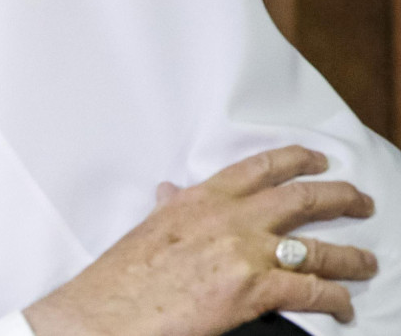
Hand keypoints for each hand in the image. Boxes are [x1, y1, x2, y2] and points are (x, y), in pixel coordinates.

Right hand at [22, 146, 376, 335]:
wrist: (105, 312)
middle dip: (341, 197)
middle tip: (360, 202)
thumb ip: (169, 209)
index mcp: (199, 200)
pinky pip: (312, 290)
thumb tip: (169, 193)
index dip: (297, 159)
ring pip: (318, 247)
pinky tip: (342, 305)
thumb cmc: (119, 280)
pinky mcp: (253, 290)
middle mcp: (229, 219)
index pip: (260, 168)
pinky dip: (335, 299)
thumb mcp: (146, 230)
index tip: (317, 159)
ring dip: (351, 256)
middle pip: (303, 198)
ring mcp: (244, 253)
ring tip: (366, 263)